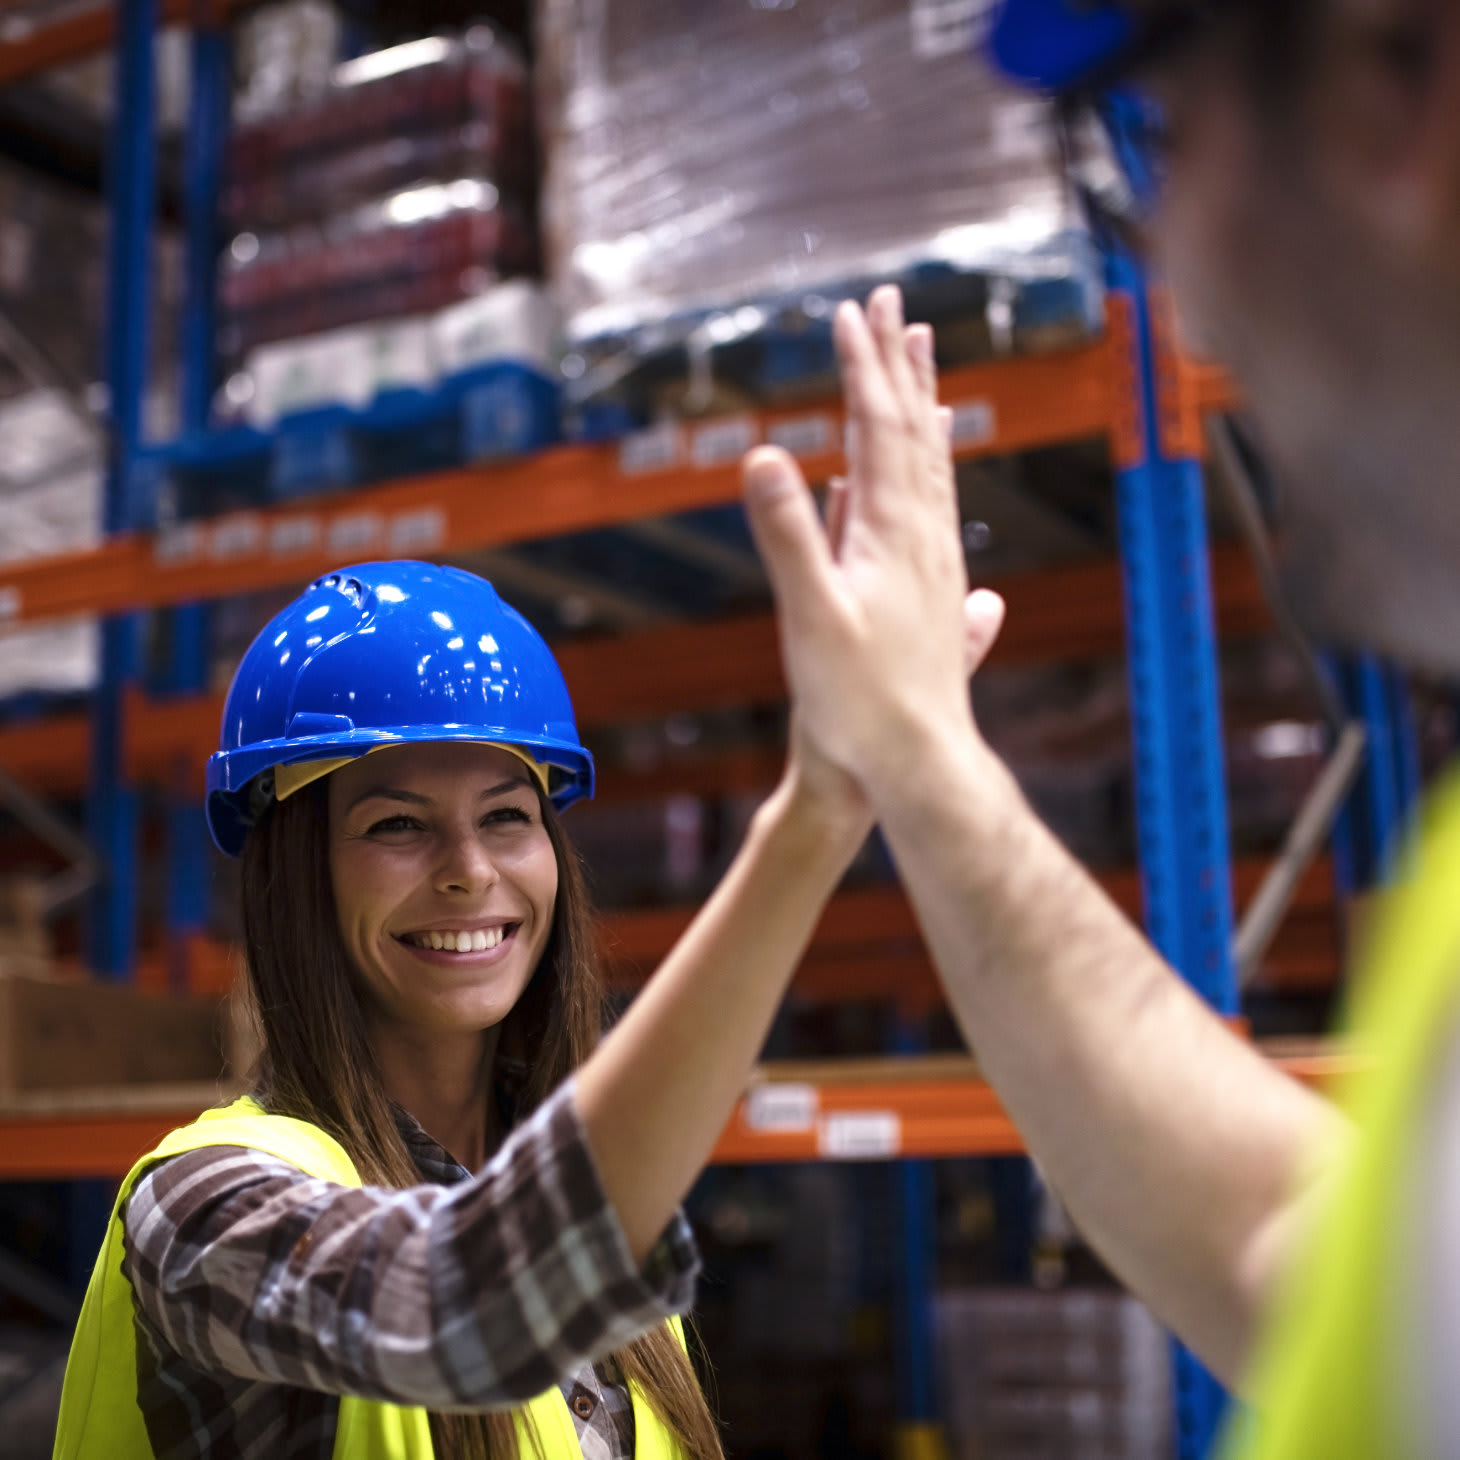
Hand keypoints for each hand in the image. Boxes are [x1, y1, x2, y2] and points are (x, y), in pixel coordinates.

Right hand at [743, 284, 995, 794]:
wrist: (919, 763)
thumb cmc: (859, 701)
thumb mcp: (811, 617)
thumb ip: (789, 535)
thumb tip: (766, 454)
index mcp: (892, 533)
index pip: (879, 429)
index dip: (864, 368)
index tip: (852, 312)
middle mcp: (925, 535)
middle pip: (914, 430)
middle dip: (897, 364)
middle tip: (892, 305)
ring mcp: (938, 560)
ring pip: (933, 463)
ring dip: (922, 404)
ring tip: (921, 362)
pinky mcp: (938, 588)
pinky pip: (937, 504)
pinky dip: (931, 464)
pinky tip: (927, 463)